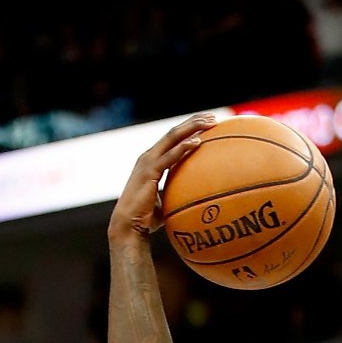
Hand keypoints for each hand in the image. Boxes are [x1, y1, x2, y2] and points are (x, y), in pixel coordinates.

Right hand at [109, 115, 214, 238]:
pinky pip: (170, 156)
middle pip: (174, 132)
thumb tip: (192, 199)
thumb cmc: (146, 218)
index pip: (172, 138)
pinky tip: (198, 142)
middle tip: (212, 117)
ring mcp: (148, 161)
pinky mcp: (150, 171)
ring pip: (173, 137)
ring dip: (192, 128)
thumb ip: (176, 193)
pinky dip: (184, 147)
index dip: (189, 128)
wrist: (129, 225)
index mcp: (152, 160)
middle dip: (193, 122)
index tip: (206, 124)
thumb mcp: (165, 201)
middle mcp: (149, 156)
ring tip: (209, 122)